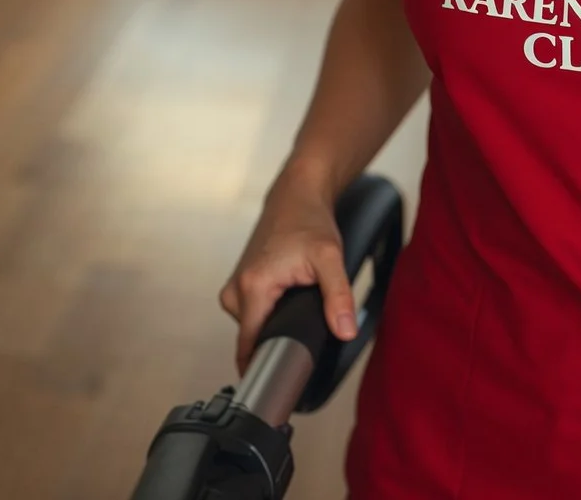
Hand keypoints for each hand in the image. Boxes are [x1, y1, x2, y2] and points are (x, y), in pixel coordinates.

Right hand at [218, 178, 357, 373]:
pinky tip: (288, 306)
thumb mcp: (330, 258)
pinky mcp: (241, 283)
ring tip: (299, 314)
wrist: (296, 196)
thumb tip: (344, 331)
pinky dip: (269, 315)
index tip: (280, 385)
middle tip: (306, 340)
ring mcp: (236, 286)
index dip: (263, 367)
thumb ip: (339, 297)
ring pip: (253, 327)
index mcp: (252, 287)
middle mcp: (236, 289)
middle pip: (252, 339)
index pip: (249, 345)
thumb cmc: (309, 222)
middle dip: (276, 344)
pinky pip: (252, 314)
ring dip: (274, 328)